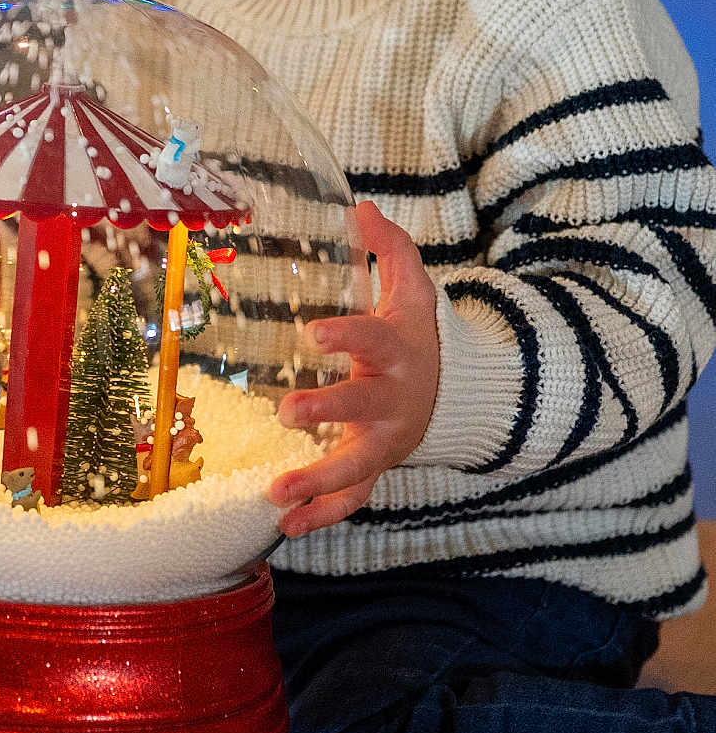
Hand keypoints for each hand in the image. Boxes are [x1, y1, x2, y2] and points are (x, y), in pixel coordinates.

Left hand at [268, 199, 439, 537]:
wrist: (456, 393)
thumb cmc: (418, 333)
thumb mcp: (412, 286)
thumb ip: (390, 247)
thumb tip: (362, 206)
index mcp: (395, 350)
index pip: (371, 338)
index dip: (345, 335)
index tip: (314, 332)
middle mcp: (392, 399)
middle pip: (361, 409)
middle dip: (327, 412)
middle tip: (287, 412)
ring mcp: (385, 439)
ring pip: (356, 466)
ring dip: (317, 481)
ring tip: (276, 493)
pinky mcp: (377, 467)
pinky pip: (352, 497)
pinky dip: (322, 515)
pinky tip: (285, 527)